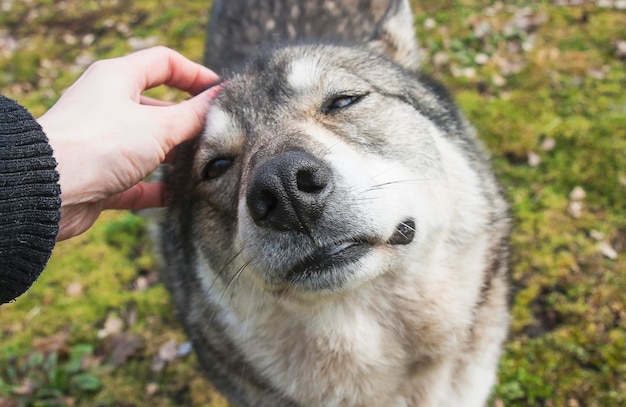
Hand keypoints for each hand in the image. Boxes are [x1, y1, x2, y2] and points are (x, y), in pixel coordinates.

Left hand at [37, 46, 219, 240]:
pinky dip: (157, 187)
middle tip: (218, 136)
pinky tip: (178, 195)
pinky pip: (136, 180)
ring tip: (203, 167)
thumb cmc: (100, 144)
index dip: (195, 74)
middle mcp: (108, 106)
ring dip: (176, 157)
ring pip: (148, 145)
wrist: (48, 190)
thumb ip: (194, 116)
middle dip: (189, 122)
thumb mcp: (158, 125)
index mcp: (118, 79)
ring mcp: (103, 142)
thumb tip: (221, 102)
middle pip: (158, 107)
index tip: (220, 93)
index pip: (164, 62)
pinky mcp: (101, 176)